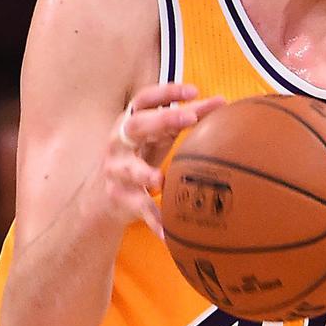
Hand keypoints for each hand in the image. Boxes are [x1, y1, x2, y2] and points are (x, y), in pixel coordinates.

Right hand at [89, 82, 223, 236]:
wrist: (103, 196)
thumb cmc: (141, 154)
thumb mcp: (159, 135)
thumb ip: (186, 119)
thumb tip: (222, 102)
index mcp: (131, 123)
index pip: (143, 100)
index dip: (166, 91)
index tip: (193, 90)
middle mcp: (119, 143)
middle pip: (135, 126)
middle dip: (161, 119)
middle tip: (189, 117)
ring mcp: (117, 172)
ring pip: (128, 169)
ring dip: (144, 173)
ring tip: (160, 181)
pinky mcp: (120, 198)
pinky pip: (139, 209)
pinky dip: (155, 221)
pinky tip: (169, 235)